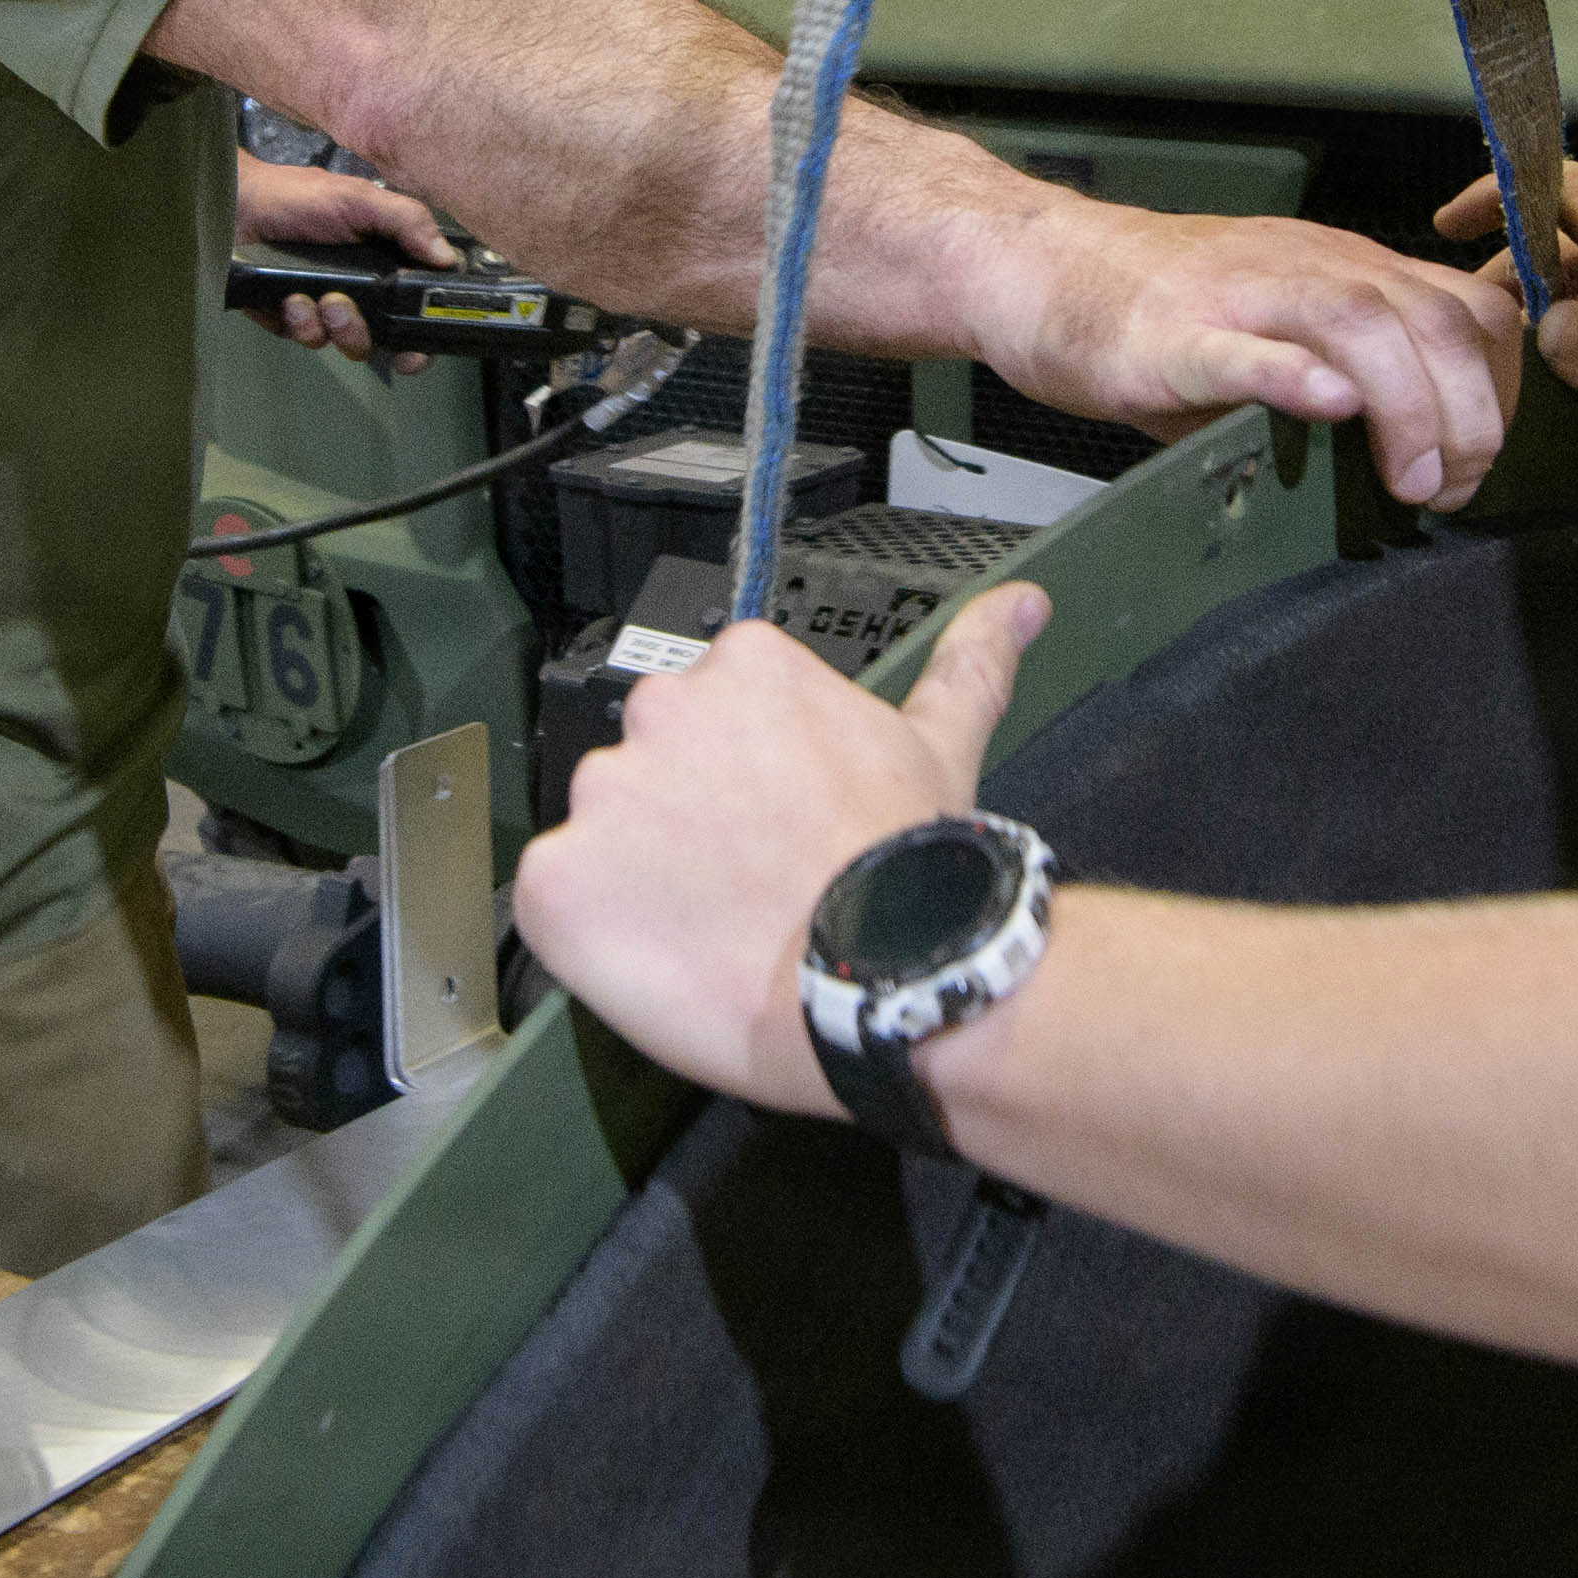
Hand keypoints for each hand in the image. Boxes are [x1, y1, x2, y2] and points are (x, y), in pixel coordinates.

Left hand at [232, 152, 457, 358]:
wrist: (236, 206)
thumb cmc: (297, 196)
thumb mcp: (359, 199)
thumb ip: (407, 221)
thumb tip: (447, 256)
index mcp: (387, 261)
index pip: (417, 305)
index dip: (423, 334)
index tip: (415, 349)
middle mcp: (363, 289)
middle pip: (385, 337)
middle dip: (365, 332)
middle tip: (341, 306)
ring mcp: (328, 308)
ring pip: (346, 343)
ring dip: (331, 325)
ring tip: (312, 297)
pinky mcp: (294, 320)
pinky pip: (308, 339)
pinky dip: (299, 322)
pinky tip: (288, 298)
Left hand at [517, 585, 1046, 1112]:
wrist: (894, 974)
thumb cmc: (914, 869)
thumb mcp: (944, 745)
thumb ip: (969, 662)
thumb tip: (1021, 604)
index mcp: (744, 667)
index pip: (714, 716)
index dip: (746, 782)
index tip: (779, 824)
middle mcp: (659, 712)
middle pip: (651, 770)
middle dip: (687, 822)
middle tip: (750, 880)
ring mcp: (601, 798)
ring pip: (603, 836)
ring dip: (640, 879)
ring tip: (717, 928)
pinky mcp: (555, 882)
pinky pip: (557, 903)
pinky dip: (597, 936)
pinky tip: (668, 957)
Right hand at [980, 204, 1513, 507]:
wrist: (1042, 269)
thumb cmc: (1161, 316)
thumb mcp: (1278, 334)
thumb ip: (1347, 377)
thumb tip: (1418, 465)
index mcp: (1343, 270)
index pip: (1466, 308)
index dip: (1498, 387)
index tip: (1479, 459)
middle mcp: (1308, 268)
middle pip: (1432, 317)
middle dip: (1469, 413)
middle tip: (1452, 488)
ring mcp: (1239, 297)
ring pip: (1358, 322)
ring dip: (1406, 405)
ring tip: (1409, 480)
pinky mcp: (1168, 336)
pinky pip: (1241, 349)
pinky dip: (1294, 376)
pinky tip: (1326, 404)